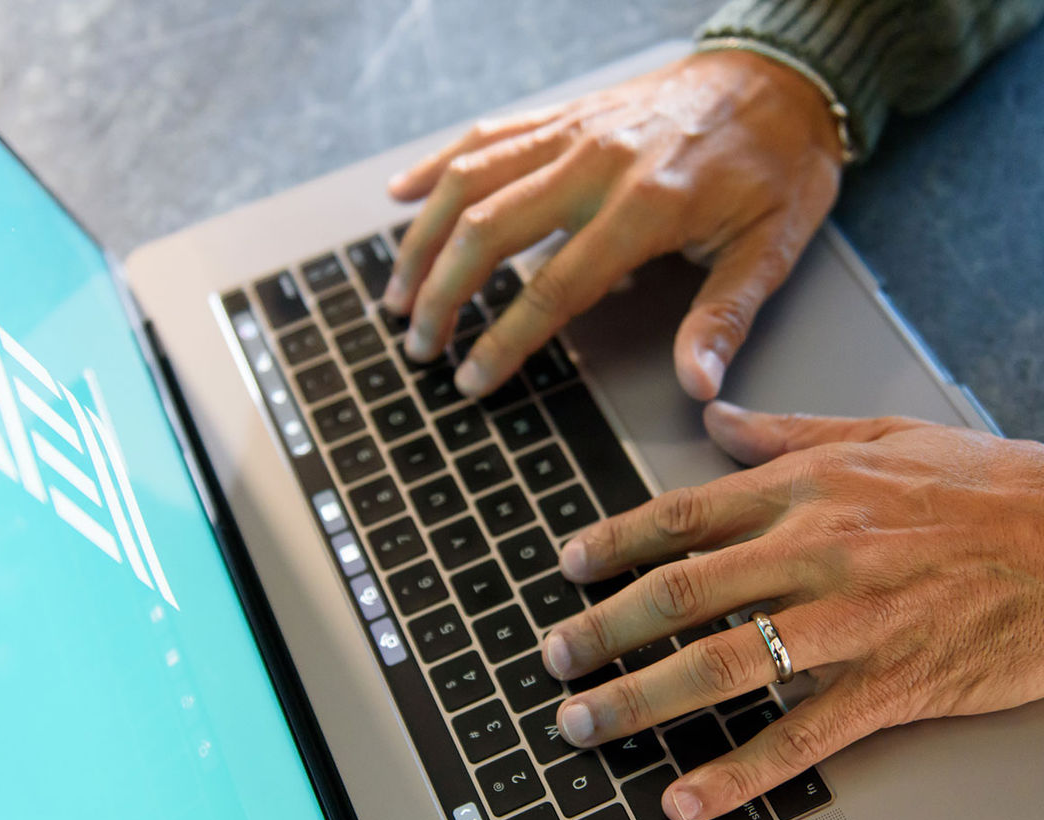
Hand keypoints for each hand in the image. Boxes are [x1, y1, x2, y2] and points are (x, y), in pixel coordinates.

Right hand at [383, 50, 842, 400]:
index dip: (504, 342)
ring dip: (422, 239)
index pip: (552, 287)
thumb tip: (696, 385)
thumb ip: (723, 318)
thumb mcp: (770, 248)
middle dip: (441, 295)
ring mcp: (572, 131)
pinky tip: (402, 195)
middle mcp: (595, 162)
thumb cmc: (778, 165)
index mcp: (645, 205)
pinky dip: (437, 167)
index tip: (471, 379)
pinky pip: (486, 137)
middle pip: (486, 231)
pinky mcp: (564, 113)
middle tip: (419, 345)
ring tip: (397, 292)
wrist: (783, 74)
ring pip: (469, 181)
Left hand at [541, 403, 1043, 819]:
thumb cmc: (990, 487)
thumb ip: (786, 431)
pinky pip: (800, 737)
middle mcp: (816, 550)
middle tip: (553, 657)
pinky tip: (687, 797)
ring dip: (640, 700)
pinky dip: (737, 773)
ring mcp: (852, 622)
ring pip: (723, 665)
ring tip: (582, 723)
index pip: (682, 516)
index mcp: (807, 489)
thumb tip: (716, 417)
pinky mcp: (892, 685)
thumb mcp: (883, 435)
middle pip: (681, 594)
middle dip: (603, 629)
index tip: (568, 567)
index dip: (613, 543)